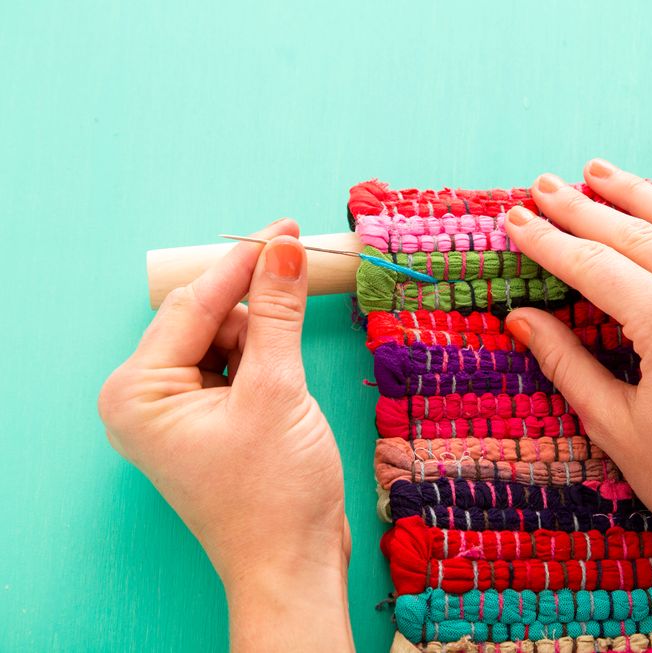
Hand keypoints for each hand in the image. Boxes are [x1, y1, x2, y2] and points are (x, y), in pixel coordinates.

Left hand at [98, 219, 351, 651]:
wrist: (294, 565)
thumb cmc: (274, 494)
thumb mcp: (278, 390)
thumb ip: (278, 312)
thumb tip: (284, 249)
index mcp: (137, 392)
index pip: (192, 304)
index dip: (243, 264)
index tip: (284, 230)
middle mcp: (145, 399)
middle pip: (204, 318)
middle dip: (255, 306)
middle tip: (301, 283)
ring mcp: (176, 412)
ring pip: (224, 339)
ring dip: (264, 337)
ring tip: (290, 377)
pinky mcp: (207, 422)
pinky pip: (234, 367)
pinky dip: (264, 360)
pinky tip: (286, 379)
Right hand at [503, 161, 651, 546]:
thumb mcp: (616, 425)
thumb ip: (565, 362)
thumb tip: (519, 318)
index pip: (595, 265)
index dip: (548, 240)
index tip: (516, 219)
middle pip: (637, 231)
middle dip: (582, 207)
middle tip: (543, 185)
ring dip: (640, 192)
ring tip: (599, 171)